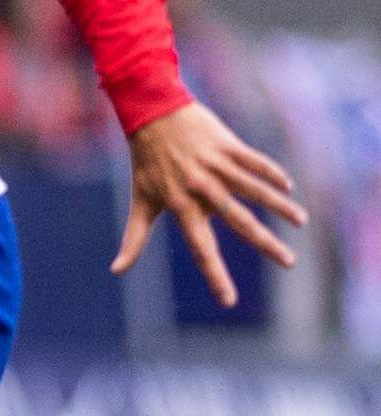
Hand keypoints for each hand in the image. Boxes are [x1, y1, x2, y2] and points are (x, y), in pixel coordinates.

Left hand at [111, 100, 305, 307]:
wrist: (151, 114)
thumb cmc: (146, 164)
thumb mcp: (140, 202)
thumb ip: (134, 239)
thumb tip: (116, 270)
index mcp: (180, 206)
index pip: (201, 249)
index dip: (214, 276)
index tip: (228, 301)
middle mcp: (200, 189)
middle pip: (239, 222)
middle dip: (266, 243)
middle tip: (290, 263)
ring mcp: (215, 166)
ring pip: (253, 189)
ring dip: (279, 205)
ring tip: (301, 221)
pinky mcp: (226, 146)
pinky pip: (254, 161)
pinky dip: (271, 173)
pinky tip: (287, 187)